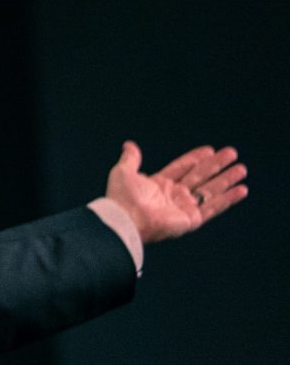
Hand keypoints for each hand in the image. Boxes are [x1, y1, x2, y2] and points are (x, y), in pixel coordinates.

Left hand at [105, 141, 247, 243]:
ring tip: (241, 169)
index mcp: (158, 185)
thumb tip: (129, 145)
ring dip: (226, 180)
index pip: (181, 168)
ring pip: (210, 190)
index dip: (195, 158)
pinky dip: (228, 199)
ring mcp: (183, 208)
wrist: (126, 219)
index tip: (209, 149)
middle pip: (199, 176)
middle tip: (232, 153)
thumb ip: (130, 159)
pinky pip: (214, 207)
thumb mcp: (123, 172)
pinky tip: (242, 190)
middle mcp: (173, 196)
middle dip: (216, 165)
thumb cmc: (122, 197)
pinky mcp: (191, 219)